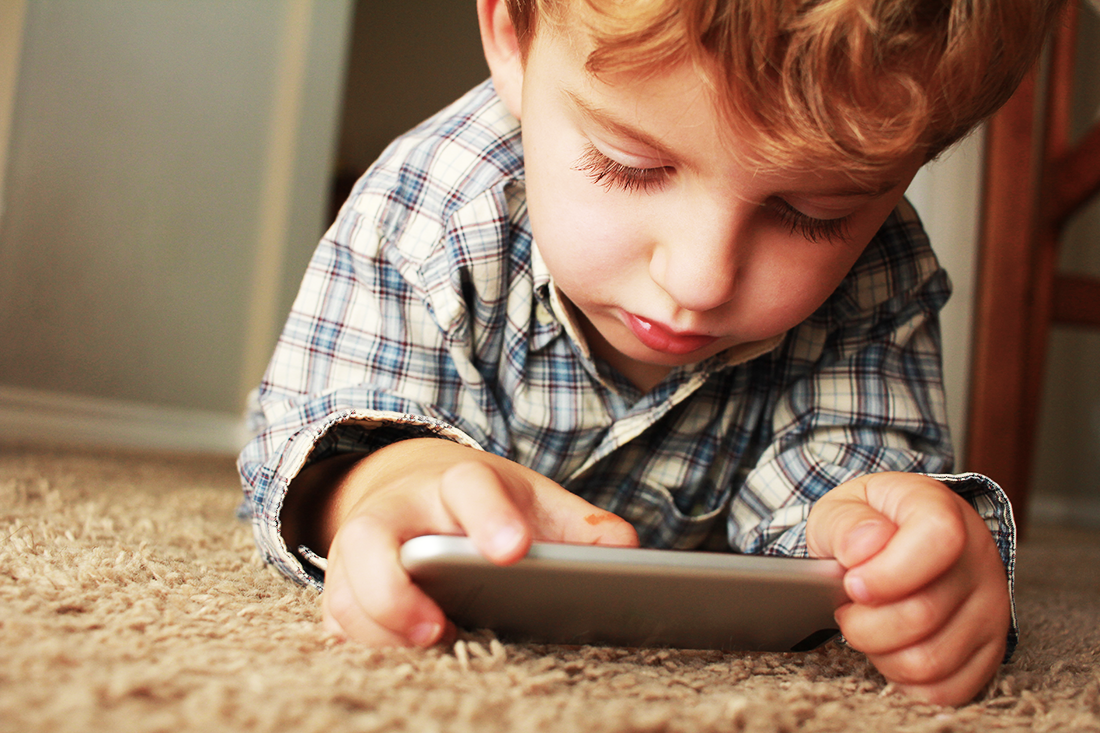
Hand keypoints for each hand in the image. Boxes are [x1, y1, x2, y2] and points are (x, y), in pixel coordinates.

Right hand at [296, 439, 637, 646]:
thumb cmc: (487, 506)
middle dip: (395, 589)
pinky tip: (400, 664)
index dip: (488, 517)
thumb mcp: (533, 502)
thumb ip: (577, 527)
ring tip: (428, 653)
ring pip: (343, 589)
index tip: (512, 552)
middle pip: (369, 538)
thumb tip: (628, 552)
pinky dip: (363, 646)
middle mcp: (397, 512)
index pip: (467, 486)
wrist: (416, 490)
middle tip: (438, 629)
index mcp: (456, 484)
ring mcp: (359, 551)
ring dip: (377, 628)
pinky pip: (335, 621)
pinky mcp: (342, 588)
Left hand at [806, 472, 1009, 705]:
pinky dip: (904, 679)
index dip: (888, 573)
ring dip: (880, 653)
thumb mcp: (843, 506)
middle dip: (864, 623)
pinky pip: (945, 689)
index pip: (937, 540)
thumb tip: (861, 551)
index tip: (853, 584)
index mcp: (942, 511)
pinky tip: (889, 650)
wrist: (903, 539)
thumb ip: (845, 524)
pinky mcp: (990, 650)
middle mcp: (979, 559)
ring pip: (930, 661)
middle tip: (848, 608)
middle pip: (922, 615)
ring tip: (867, 627)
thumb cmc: (869, 524)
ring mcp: (991, 608)